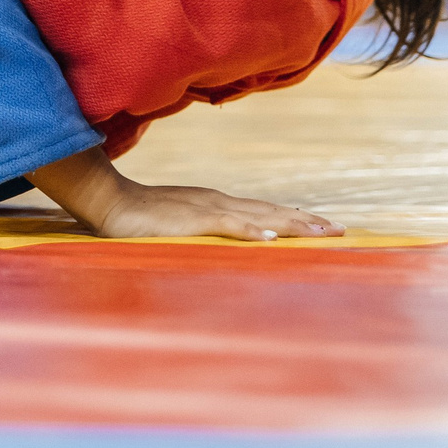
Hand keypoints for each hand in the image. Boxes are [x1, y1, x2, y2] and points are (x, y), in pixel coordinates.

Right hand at [26, 145, 341, 241]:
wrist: (107, 201)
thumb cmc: (136, 216)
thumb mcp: (177, 227)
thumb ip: (199, 233)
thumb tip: (222, 246)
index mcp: (215, 204)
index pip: (264, 211)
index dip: (295, 217)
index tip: (323, 224)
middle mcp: (217, 202)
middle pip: (271, 211)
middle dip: (307, 220)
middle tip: (340, 228)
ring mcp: (206, 209)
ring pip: (259, 216)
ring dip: (292, 224)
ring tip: (321, 231)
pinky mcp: (190, 220)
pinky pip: (226, 225)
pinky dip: (250, 230)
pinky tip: (270, 237)